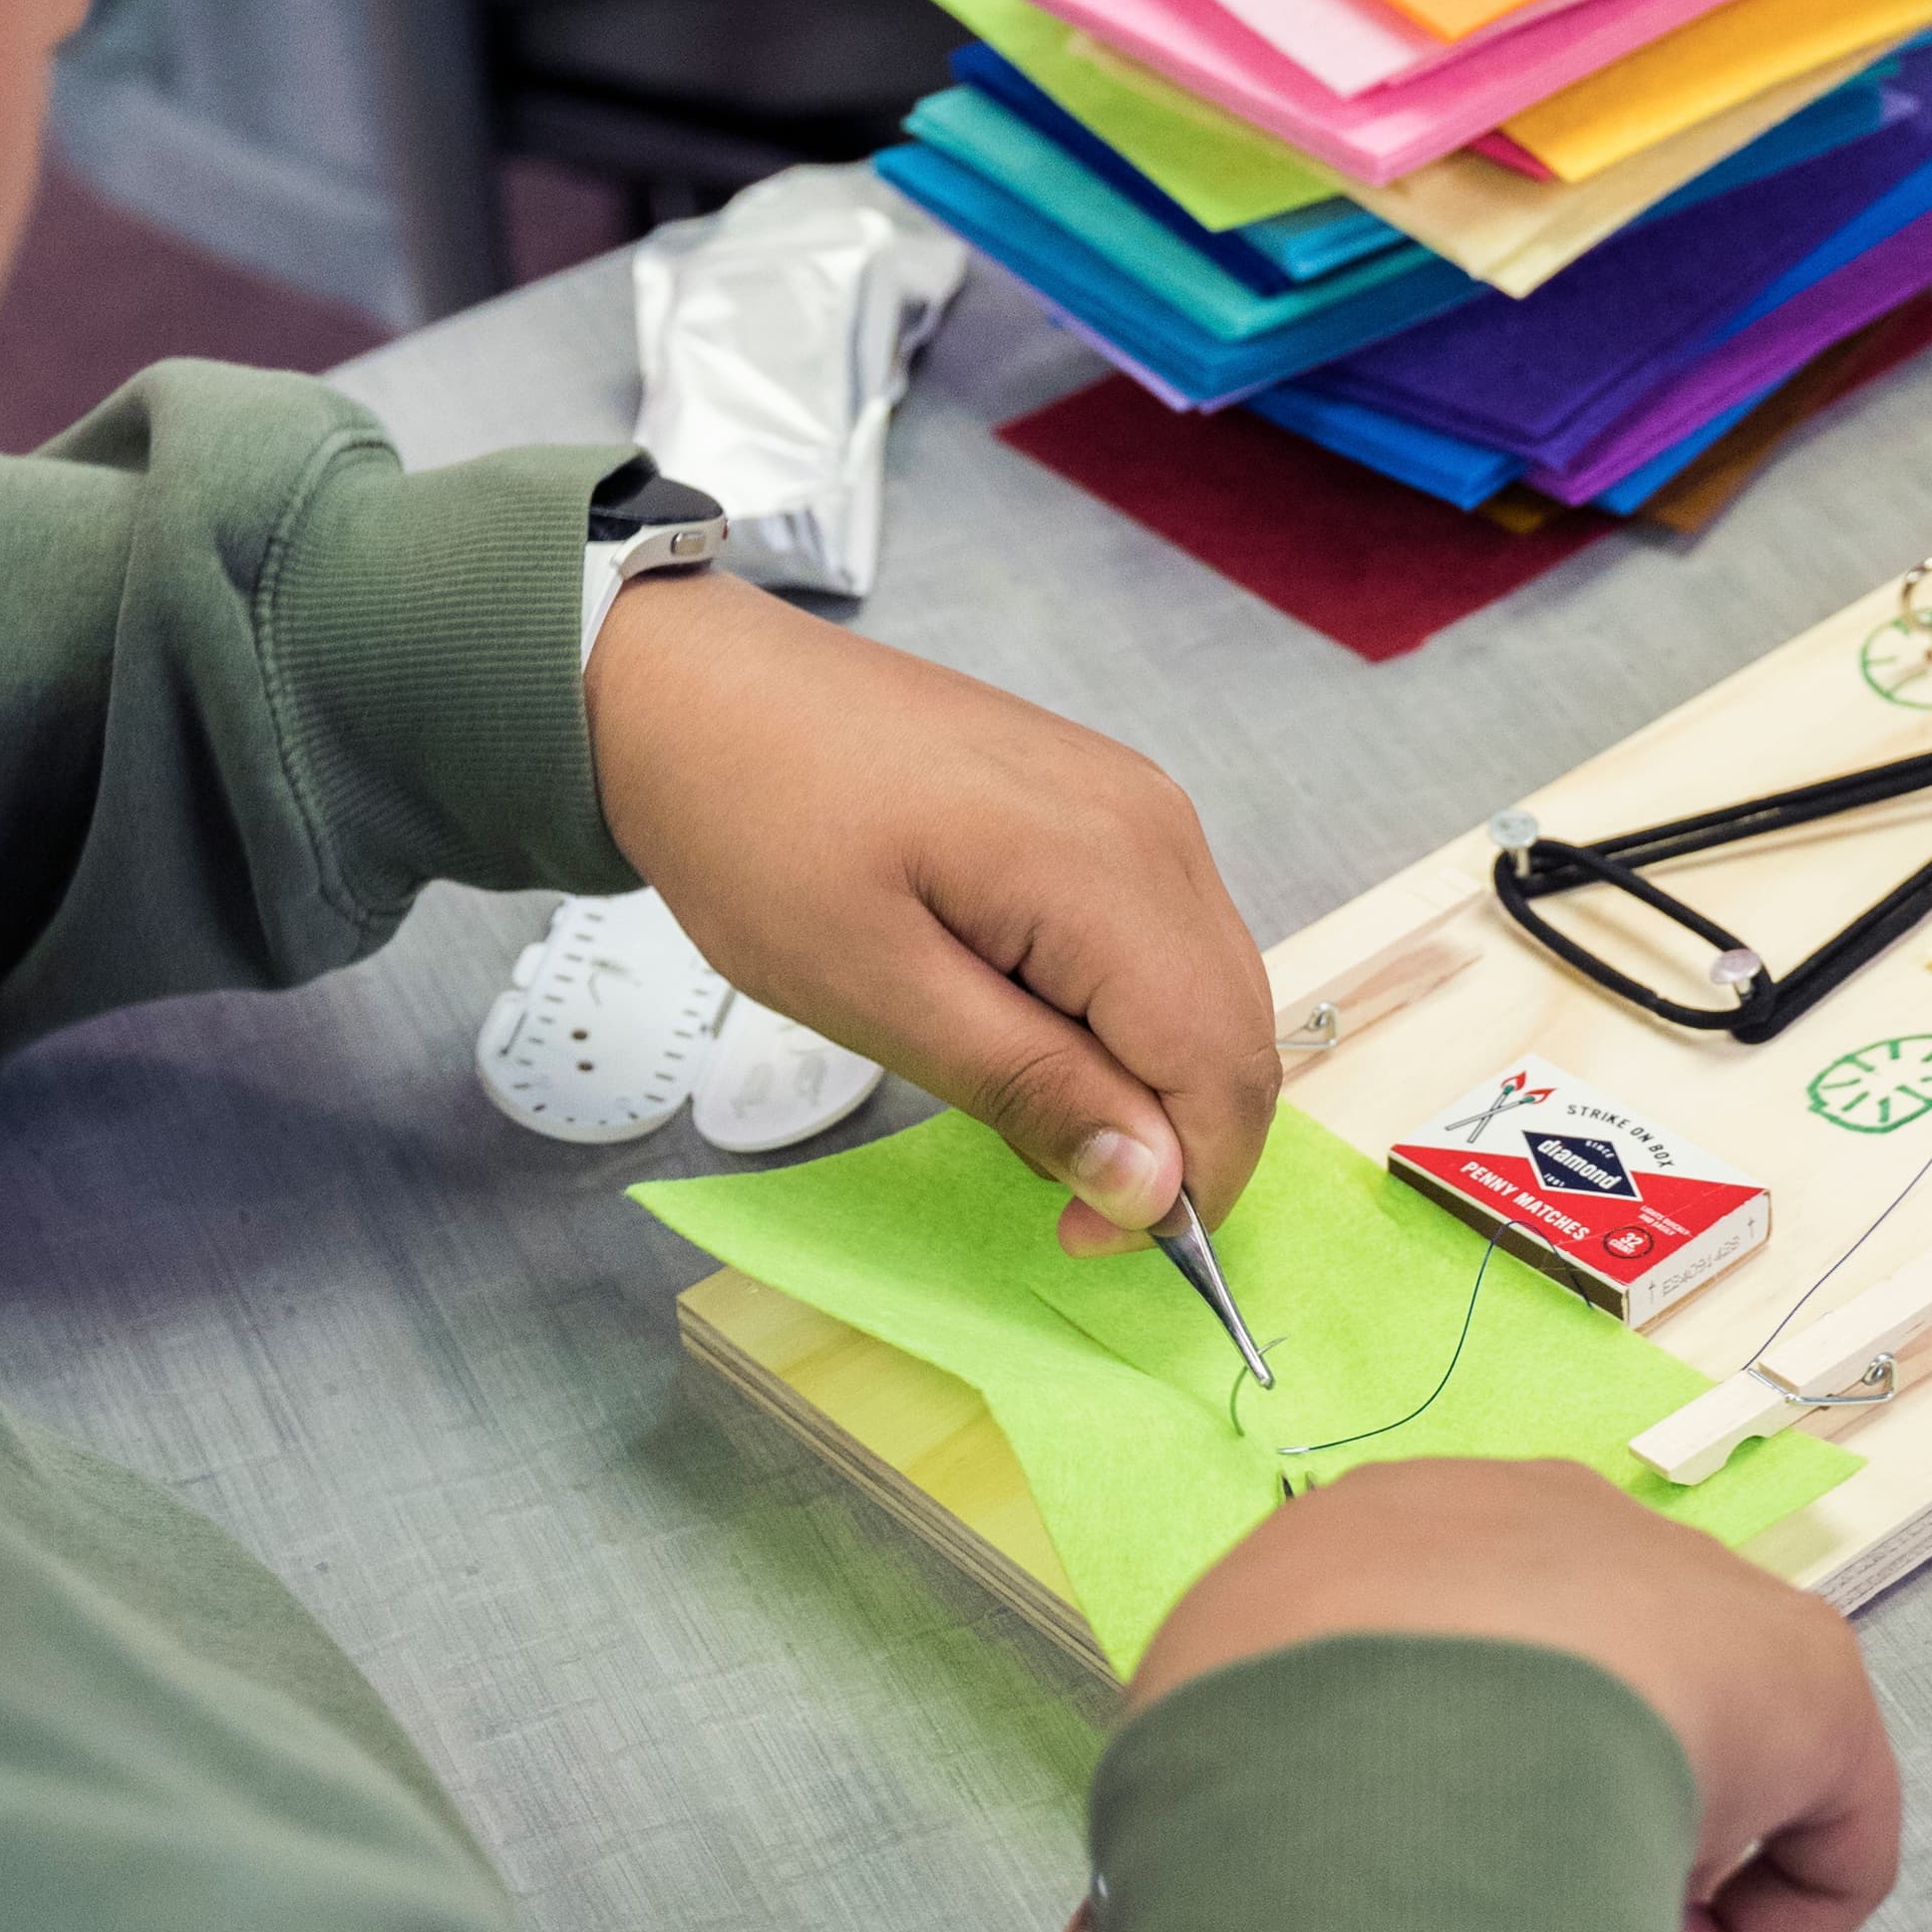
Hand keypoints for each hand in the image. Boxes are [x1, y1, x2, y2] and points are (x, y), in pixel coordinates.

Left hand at [585, 569, 1276, 1249]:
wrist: (696, 689)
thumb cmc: (757, 830)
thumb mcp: (875, 991)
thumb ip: (1030, 1086)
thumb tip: (1155, 1186)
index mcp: (1108, 867)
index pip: (1224, 1063)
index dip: (1184, 1183)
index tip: (1082, 1242)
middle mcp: (1154, 824)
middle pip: (1236, 1027)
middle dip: (1174, 1140)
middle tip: (1055, 1199)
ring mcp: (1135, 801)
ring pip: (1205, 986)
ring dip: (1145, 1078)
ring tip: (1019, 1102)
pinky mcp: (1101, 800)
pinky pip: (1159, 936)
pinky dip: (1121, 1013)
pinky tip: (1023, 1026)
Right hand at [1102, 1453, 1898, 1931]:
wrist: (1409, 1721)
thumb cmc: (1267, 1751)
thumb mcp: (1160, 1804)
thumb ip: (1155, 1882)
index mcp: (1372, 1536)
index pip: (1407, 1663)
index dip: (1394, 1798)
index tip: (1380, 1899)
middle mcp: (1534, 1523)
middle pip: (1554, 1699)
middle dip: (1519, 1824)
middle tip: (1476, 1929)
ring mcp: (1680, 1584)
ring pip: (1677, 1756)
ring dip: (1624, 1861)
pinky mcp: (1804, 1675)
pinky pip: (1811, 1833)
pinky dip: (1759, 1925)